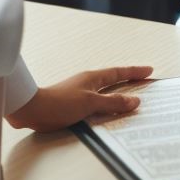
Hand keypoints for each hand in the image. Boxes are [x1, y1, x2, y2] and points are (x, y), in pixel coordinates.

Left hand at [6, 66, 152, 131]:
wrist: (31, 109)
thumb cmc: (60, 103)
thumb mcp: (90, 103)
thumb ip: (112, 102)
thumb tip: (134, 101)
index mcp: (94, 78)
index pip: (119, 73)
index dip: (135, 72)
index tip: (149, 70)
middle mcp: (88, 82)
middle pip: (113, 78)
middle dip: (128, 79)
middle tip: (142, 79)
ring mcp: (78, 91)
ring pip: (103, 89)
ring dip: (116, 90)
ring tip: (127, 94)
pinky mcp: (70, 102)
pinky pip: (95, 99)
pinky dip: (104, 101)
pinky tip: (103, 109)